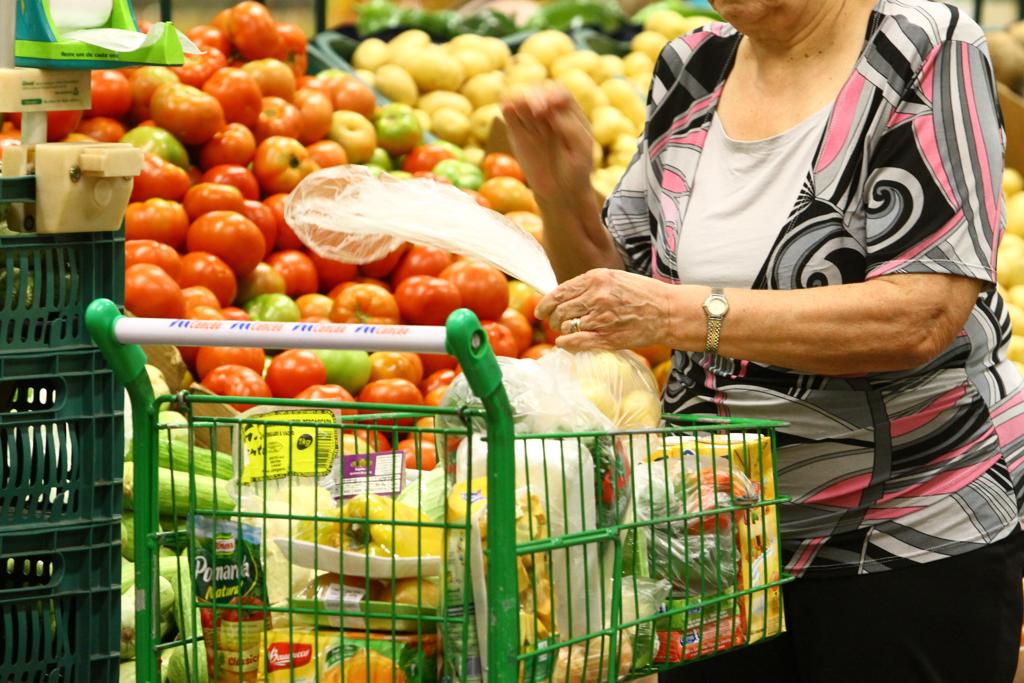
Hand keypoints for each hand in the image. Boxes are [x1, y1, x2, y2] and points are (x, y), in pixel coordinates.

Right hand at [502, 84, 593, 200]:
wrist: (560, 193)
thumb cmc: (577, 171)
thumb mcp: (582, 149)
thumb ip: (571, 127)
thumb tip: (552, 110)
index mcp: (569, 114)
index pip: (559, 92)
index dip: (553, 95)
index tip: (550, 108)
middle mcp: (550, 115)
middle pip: (539, 92)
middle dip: (536, 97)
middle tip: (537, 111)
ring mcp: (532, 123)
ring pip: (523, 100)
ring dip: (521, 100)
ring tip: (522, 109)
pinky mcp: (517, 135)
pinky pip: (510, 115)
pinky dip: (507, 108)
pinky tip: (509, 109)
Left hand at [536, 269, 685, 351]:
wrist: (668, 311)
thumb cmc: (643, 294)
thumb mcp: (615, 278)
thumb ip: (589, 285)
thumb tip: (564, 296)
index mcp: (597, 279)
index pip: (560, 292)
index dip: (546, 303)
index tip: (541, 311)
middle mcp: (596, 297)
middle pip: (560, 311)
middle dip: (552, 319)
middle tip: (554, 324)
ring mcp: (601, 319)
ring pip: (566, 327)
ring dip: (562, 331)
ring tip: (567, 332)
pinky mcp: (607, 338)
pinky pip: (576, 342)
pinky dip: (566, 344)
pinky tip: (566, 344)